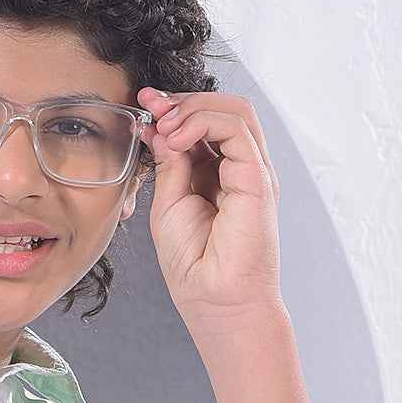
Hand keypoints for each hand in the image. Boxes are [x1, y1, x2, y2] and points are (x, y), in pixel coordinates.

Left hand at [136, 88, 282, 324]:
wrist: (214, 301)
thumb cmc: (194, 265)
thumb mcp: (168, 204)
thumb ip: (169, 165)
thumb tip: (161, 129)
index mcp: (218, 175)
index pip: (202, 125)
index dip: (173, 109)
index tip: (143, 105)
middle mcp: (239, 168)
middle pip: (221, 109)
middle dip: (182, 101)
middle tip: (150, 106)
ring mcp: (252, 170)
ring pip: (234, 110)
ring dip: (192, 108)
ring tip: (163, 126)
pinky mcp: (258, 177)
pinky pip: (236, 128)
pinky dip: (202, 123)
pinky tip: (176, 138)